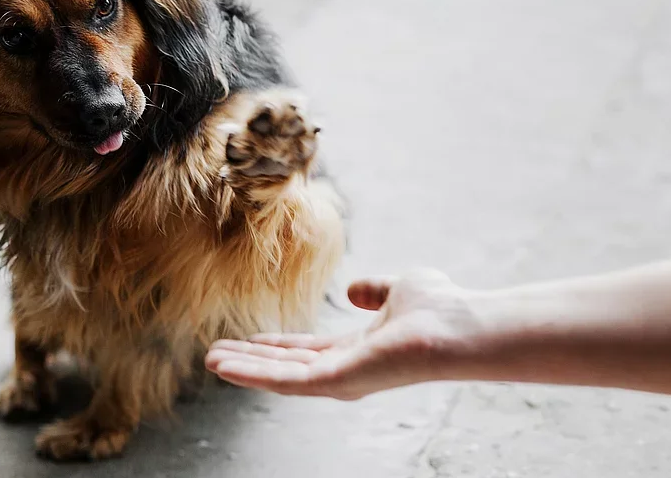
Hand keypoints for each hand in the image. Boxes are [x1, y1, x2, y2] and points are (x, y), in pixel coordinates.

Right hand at [205, 269, 474, 399]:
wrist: (459, 325)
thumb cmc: (439, 307)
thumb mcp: (397, 289)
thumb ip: (374, 290)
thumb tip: (353, 290)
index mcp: (357, 348)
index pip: (306, 351)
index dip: (275, 346)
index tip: (246, 339)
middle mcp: (346, 368)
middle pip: (287, 366)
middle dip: (252, 360)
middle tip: (215, 354)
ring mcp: (341, 378)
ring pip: (281, 377)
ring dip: (245, 369)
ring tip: (211, 361)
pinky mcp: (338, 381)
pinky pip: (286, 381)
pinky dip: (253, 374)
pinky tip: (226, 366)